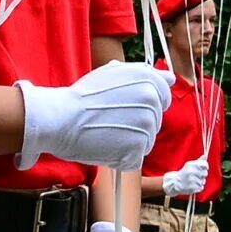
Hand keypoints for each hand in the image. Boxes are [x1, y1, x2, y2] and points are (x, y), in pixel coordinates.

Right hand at [18, 62, 173, 171]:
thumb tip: (169, 79)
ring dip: (130, 142)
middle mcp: (152, 99)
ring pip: (147, 141)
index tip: (128, 109)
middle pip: (155, 121)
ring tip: (107, 134)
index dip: (145, 106)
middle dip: (137, 125)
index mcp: (149, 79)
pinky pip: (137, 158)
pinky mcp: (138, 147)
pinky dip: (123, 158)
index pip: (164, 98)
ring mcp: (146, 124)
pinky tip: (107, 147)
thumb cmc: (83, 97)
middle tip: (111, 122)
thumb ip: (145, 75)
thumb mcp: (114, 73)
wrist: (61, 118)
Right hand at [165, 154, 211, 198]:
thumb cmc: (184, 172)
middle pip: (205, 173)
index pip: (205, 165)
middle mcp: (192, 172)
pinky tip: (193, 185)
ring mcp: (192, 181)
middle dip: (202, 174)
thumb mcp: (190, 165)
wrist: (176, 182)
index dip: (205, 167)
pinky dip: (198, 187)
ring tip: (193, 180)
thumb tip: (205, 155)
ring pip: (203, 181)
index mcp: (192, 165)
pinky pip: (201, 187)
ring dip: (200, 181)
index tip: (203, 168)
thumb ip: (199, 161)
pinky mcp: (193, 188)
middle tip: (196, 175)